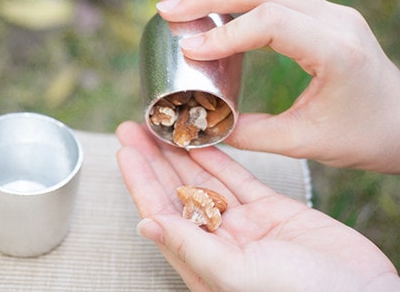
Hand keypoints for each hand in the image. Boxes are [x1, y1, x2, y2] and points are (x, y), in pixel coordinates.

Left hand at [116, 121, 399, 291]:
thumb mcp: (237, 274)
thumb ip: (192, 247)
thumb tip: (146, 224)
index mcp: (202, 263)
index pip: (160, 213)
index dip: (140, 181)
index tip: (125, 151)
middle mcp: (219, 243)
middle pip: (176, 193)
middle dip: (154, 159)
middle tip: (134, 126)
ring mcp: (246, 226)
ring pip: (205, 181)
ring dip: (183, 153)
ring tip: (162, 124)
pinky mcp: (274, 212)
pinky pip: (239, 180)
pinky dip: (220, 158)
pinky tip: (204, 139)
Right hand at [156, 0, 399, 175]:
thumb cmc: (367, 137)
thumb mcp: (306, 143)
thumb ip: (251, 134)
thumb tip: (202, 128)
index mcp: (335, 50)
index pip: (270, 23)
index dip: (223, 33)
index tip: (187, 48)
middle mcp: (335, 20)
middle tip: (165, 6)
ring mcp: (331, 12)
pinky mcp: (323, 15)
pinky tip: (208, 4)